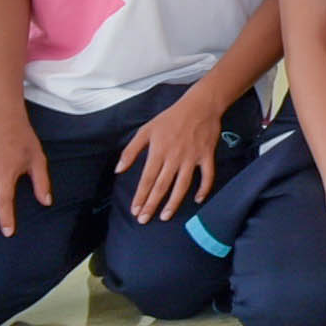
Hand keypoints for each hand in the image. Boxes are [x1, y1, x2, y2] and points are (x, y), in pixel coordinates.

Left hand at [114, 94, 225, 221]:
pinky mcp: (207, 156)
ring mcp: (192, 158)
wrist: (200, 105)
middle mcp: (174, 157)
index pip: (147, 179)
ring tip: (166, 216)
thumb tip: (118, 170)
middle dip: (152, 205)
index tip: (135, 210)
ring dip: (173, 202)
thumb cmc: (171, 118)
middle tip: (144, 220)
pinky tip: (198, 200)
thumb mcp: (146, 130)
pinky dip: (204, 189)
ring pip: (182, 185)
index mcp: (158, 151)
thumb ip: (131, 150)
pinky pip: (207, 176)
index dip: (140, 196)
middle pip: (161, 186)